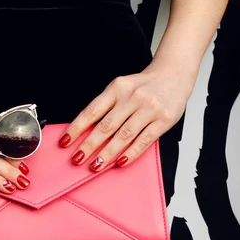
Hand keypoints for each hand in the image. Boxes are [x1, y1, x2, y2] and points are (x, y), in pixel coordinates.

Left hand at [58, 63, 194, 170]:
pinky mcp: (164, 120)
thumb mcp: (120, 88)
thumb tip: (84, 132)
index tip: (65, 142)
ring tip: (95, 165)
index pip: (92, 111)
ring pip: (124, 135)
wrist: (174, 73)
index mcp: (116, 88)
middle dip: (89, 145)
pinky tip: (120, 162)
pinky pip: (144, 140)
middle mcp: (132, 98)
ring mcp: (149, 109)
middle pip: (106, 126)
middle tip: (77, 159)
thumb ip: (106, 106)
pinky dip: (131, 153)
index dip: (76, 128)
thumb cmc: (142, 86)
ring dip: (107, 153)